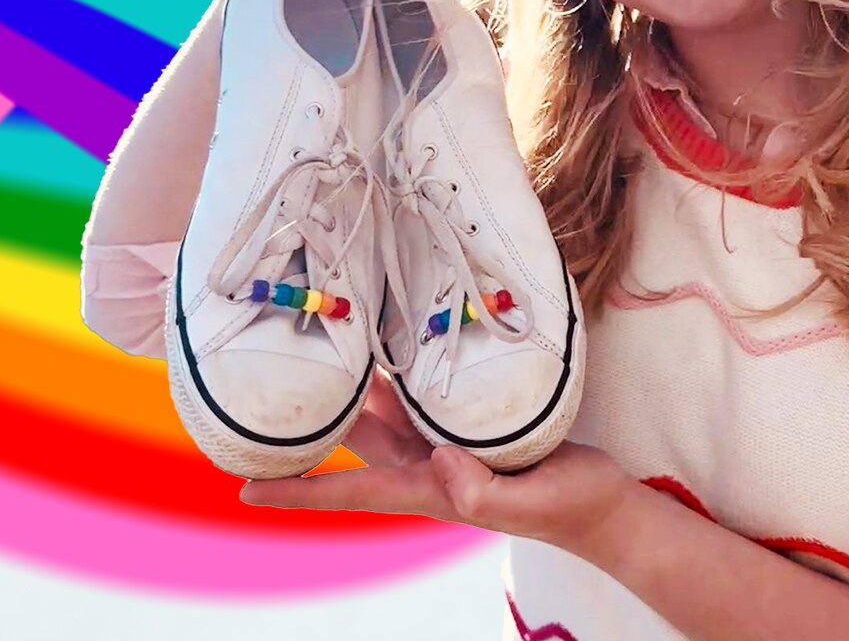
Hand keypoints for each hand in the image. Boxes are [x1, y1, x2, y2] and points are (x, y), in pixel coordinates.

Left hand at [240, 376, 635, 550]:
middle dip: (313, 417)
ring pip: (386, 409)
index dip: (300, 490)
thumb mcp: (529, 504)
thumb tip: (442, 461)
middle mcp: (427, 464)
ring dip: (356, 384)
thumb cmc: (567, 508)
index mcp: (430, 488)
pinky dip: (404, 369)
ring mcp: (447, 442)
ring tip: (325, 340)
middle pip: (356, 437)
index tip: (246, 488)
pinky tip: (395, 339)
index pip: (352, 490)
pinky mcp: (472, 420)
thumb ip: (485, 490)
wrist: (602, 502)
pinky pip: (425, 393)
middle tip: (273, 376)